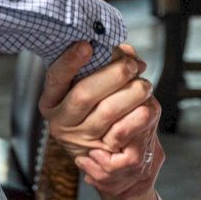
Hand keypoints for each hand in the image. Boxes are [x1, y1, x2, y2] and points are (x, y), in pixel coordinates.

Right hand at [40, 42, 152, 162]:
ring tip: (144, 85)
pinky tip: (148, 106)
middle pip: (84, 94)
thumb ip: (105, 63)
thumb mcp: (92, 84)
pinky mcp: (102, 154)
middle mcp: (62, 121)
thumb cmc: (98, 109)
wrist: (109, 151)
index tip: (86, 45)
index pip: (56, 78)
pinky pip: (123, 131)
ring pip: (107, 111)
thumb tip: (125, 51)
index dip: (70, 62)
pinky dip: (139, 115)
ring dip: (131, 93)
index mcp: (52, 101)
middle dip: (112, 75)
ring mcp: (80, 139)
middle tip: (131, 65)